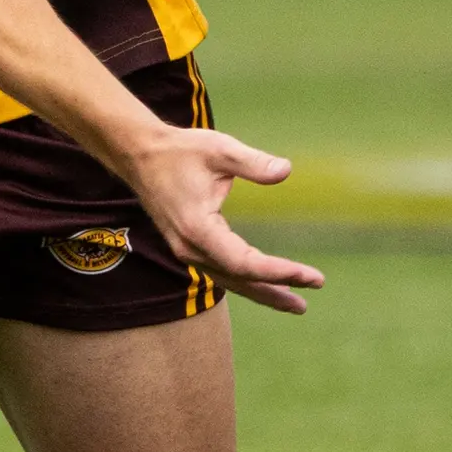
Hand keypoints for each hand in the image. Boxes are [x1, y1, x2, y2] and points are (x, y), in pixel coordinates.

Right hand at [114, 119, 325, 313]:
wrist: (140, 156)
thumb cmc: (180, 151)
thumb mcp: (219, 149)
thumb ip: (253, 162)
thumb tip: (286, 170)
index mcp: (198, 229)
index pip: (245, 263)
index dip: (279, 272)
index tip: (310, 276)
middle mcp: (191, 248)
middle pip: (239, 280)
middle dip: (276, 291)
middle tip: (309, 297)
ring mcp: (187, 251)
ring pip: (230, 281)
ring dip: (262, 292)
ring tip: (294, 302)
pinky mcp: (188, 248)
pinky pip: (221, 272)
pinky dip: (246, 281)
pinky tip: (265, 285)